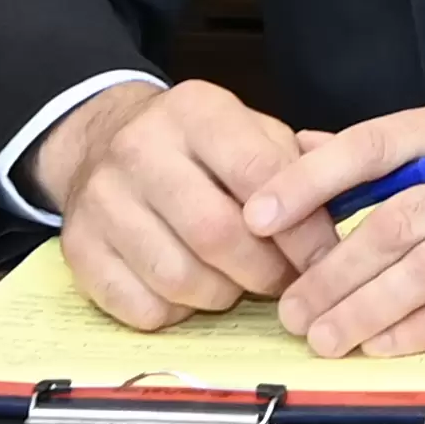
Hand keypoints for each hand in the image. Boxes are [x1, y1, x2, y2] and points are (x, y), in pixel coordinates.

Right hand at [25, 79, 312, 330]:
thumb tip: (346, 212)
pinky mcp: (78, 249)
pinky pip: (140, 307)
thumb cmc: (197, 147)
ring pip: (178, 277)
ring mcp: (102, 200)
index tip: (326, 258)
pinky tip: (189, 292)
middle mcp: (140, 149)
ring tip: (237, 283)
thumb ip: (297, 166)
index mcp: (196, 111)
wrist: (103, 139)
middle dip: (264, 272)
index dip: (301, 227)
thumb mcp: (250, 132)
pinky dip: (176, 313)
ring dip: (222, 295)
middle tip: (285, 283)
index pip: (258, 173)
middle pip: (216, 233)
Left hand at [243, 95, 424, 359]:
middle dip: (332, 271)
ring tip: (324, 337)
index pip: (372, 146)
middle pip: (393, 222)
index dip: (310, 181)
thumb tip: (305, 148)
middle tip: (288, 305)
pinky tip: (388, 345)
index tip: (258, 213)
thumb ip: (393, 148)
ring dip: (368, 308)